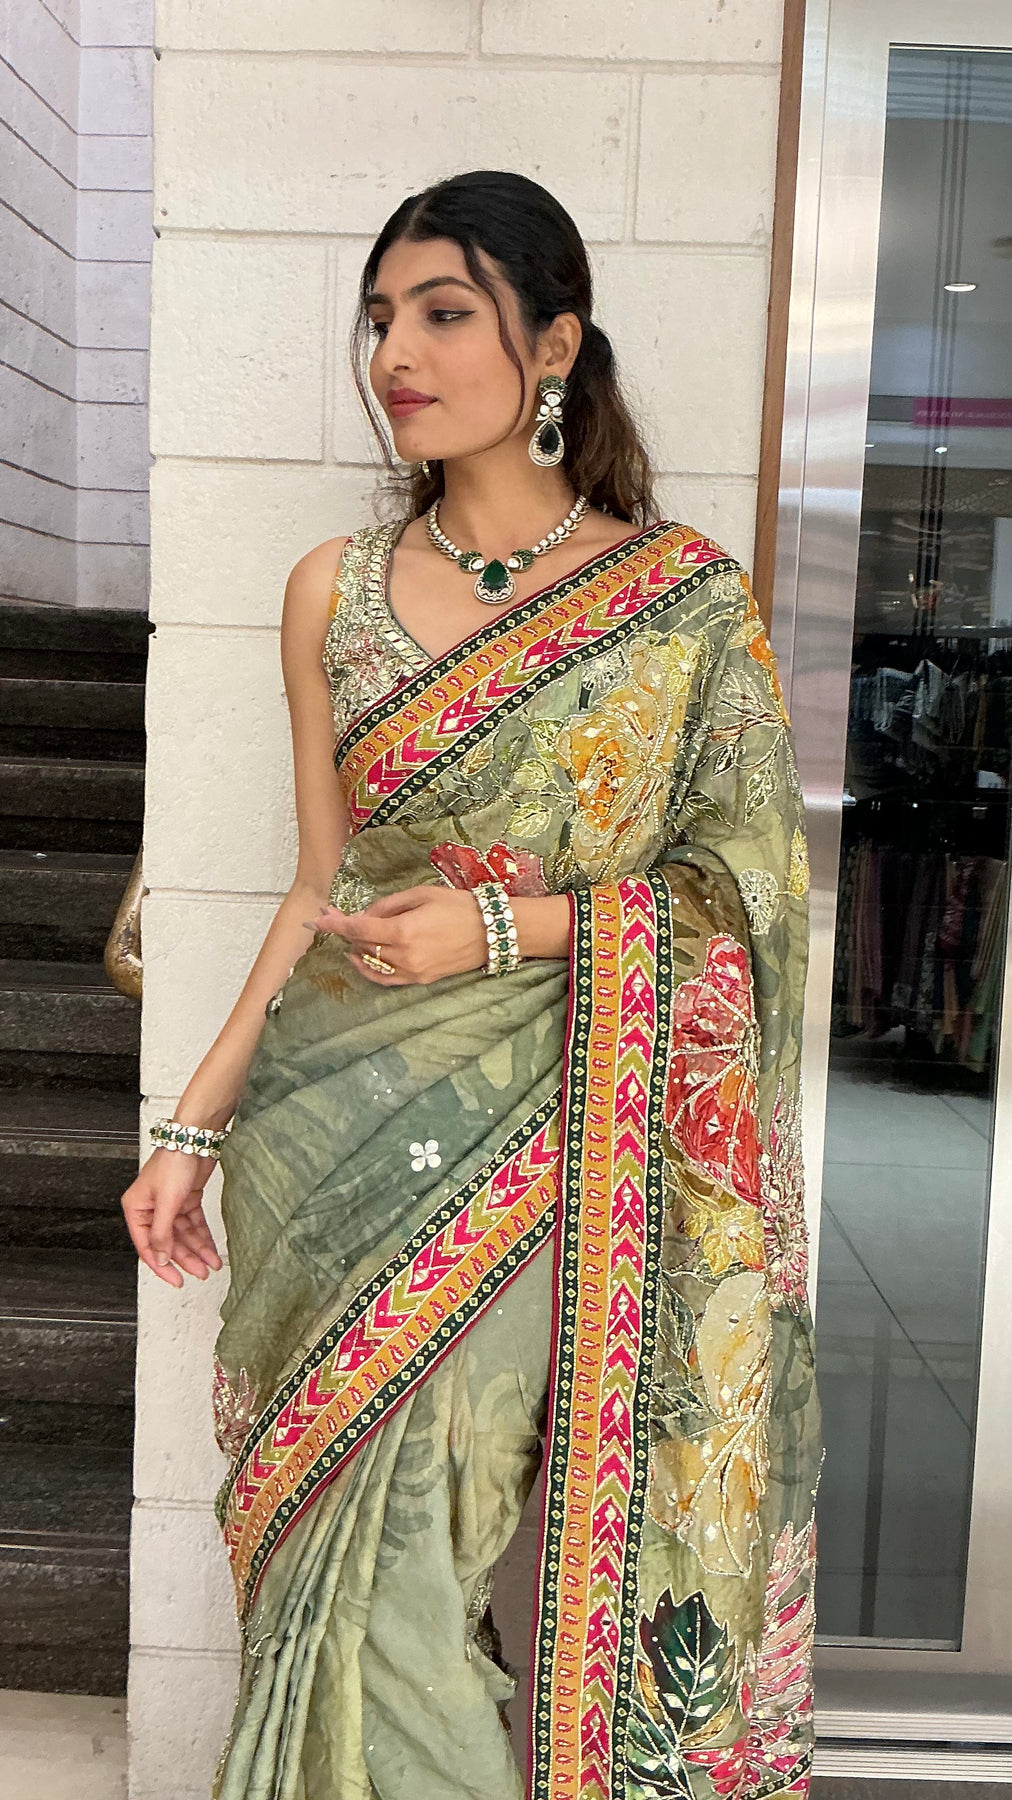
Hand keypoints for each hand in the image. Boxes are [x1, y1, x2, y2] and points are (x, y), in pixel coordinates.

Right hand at [121, 1148, 223, 1287]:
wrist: (195, 1139)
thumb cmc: (174, 1161)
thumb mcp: (166, 1202)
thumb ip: (162, 1233)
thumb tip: (161, 1258)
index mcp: (136, 1209)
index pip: (146, 1246)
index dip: (162, 1265)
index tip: (176, 1280)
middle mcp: (150, 1208)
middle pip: (168, 1242)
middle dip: (185, 1259)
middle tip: (200, 1273)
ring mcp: (169, 1205)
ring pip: (183, 1236)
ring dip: (197, 1250)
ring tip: (211, 1264)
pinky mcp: (186, 1200)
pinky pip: (194, 1225)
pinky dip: (203, 1238)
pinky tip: (211, 1250)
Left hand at [309, 886, 487, 984]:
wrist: (492, 931)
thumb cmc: (459, 906)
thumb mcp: (422, 895)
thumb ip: (388, 906)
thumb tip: (365, 916)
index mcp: (404, 930)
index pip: (358, 930)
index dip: (335, 924)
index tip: (317, 920)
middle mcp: (405, 955)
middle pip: (362, 946)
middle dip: (344, 932)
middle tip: (333, 917)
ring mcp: (412, 971)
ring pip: (371, 963)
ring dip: (356, 948)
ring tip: (349, 934)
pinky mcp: (420, 980)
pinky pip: (385, 978)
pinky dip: (369, 969)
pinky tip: (360, 958)